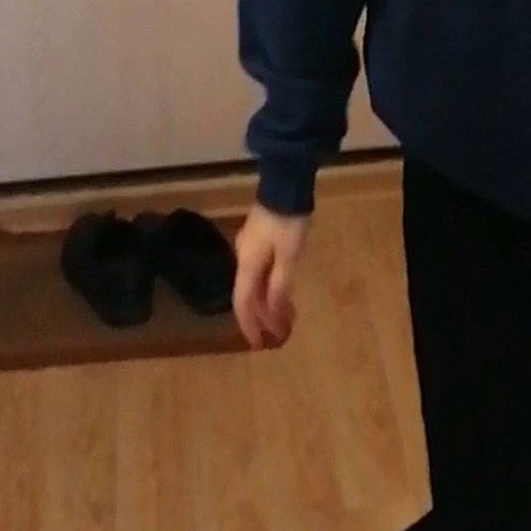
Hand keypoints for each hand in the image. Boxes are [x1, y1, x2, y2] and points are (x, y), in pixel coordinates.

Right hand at [232, 203, 309, 350]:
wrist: (285, 186)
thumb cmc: (287, 223)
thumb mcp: (288, 256)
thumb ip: (279, 286)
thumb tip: (272, 314)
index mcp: (246, 264)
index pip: (243, 303)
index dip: (249, 325)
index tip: (259, 344)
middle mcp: (243, 258)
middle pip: (248, 295)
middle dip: (261, 317)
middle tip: (277, 335)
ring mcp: (250, 247)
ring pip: (254, 283)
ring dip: (267, 303)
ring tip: (283, 318)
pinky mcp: (259, 239)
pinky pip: (260, 272)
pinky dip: (269, 287)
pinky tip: (281, 293)